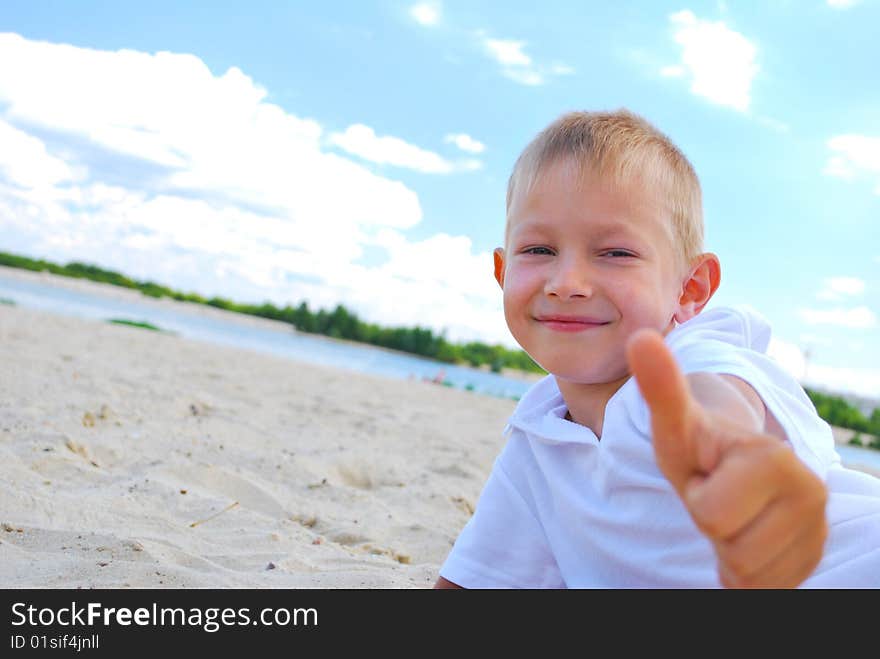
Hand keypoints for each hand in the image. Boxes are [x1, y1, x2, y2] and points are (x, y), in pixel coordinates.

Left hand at [625, 328, 827, 587]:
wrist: (732, 468)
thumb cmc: (699, 448)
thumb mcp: (675, 424)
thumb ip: (661, 386)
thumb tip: (639, 338)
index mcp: (774, 459)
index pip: (711, 514)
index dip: (698, 497)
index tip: (707, 476)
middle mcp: (811, 493)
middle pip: (734, 550)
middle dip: (716, 528)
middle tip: (719, 498)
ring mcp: (818, 529)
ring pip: (751, 575)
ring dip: (731, 551)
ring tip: (734, 515)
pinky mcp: (815, 557)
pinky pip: (765, 590)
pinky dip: (748, 573)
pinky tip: (748, 538)